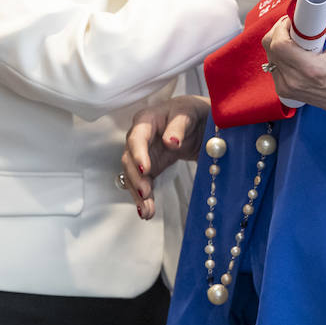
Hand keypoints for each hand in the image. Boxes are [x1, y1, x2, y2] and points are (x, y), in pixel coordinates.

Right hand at [120, 95, 210, 219]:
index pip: (137, 137)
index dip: (138, 153)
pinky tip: (147, 212)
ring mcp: (142, 154)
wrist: (196, 121)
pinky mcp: (149, 168)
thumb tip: (170, 142)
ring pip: (133, 175)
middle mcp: (139, 138)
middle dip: (136, 179)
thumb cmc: (190, 112)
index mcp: (146, 120)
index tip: (144, 169)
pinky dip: (144, 198)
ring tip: (146, 212)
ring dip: (138, 194)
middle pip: (129, 159)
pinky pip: (143, 183)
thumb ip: (178, 126)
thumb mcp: (188, 113)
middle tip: (146, 194)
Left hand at [261, 14, 325, 128]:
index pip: (278, 44)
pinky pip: (274, 66)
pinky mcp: (284, 91)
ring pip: (269, 56)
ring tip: (298, 43)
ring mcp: (286, 88)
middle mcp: (293, 81)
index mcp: (309, 69)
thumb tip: (313, 10)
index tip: (292, 21)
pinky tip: (296, 55)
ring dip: (279, 44)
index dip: (281, 27)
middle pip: (269, 48)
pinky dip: (280, 56)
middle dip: (279, 32)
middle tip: (294, 28)